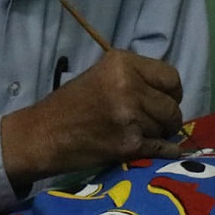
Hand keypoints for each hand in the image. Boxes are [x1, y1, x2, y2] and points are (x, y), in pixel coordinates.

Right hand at [0, 49, 184, 190]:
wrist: (42, 135)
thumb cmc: (70, 105)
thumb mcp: (102, 75)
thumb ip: (135, 77)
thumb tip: (169, 93)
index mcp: (122, 62)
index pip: (171, 78)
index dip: (172, 93)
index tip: (163, 101)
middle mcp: (128, 85)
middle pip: (172, 106)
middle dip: (167, 118)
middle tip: (151, 123)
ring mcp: (129, 116)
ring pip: (166, 128)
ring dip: (158, 135)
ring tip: (134, 133)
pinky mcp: (128, 143)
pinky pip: (162, 149)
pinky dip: (163, 152)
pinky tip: (156, 150)